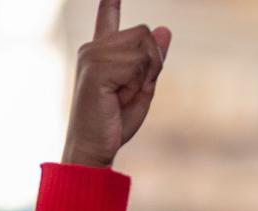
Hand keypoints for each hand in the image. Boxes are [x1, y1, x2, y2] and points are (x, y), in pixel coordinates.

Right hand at [62, 1, 171, 169]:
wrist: (92, 149)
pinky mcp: (96, 67)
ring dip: (143, 76)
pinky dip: (136, 83)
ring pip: (143, 47)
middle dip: (150, 64)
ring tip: (120, 96)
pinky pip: (137, 63)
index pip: (108, 15)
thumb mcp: (142, 89)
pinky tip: (116, 98)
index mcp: (101, 52)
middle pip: (144, 32)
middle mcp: (93, 48)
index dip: (110, 1)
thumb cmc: (113, 125)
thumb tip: (165, 29)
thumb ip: (152, 60)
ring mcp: (93, 55)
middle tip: (127, 93)